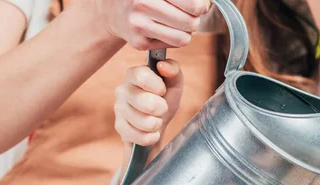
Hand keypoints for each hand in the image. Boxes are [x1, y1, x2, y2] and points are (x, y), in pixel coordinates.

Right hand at [97, 0, 211, 49]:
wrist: (114, 10)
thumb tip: (206, 5)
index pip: (192, 3)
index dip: (201, 6)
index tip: (199, 6)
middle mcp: (142, 3)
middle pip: (191, 22)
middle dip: (194, 20)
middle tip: (187, 15)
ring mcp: (139, 24)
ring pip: (183, 38)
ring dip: (186, 32)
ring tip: (178, 23)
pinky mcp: (139, 42)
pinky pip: (171, 45)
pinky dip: (173, 38)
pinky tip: (163, 29)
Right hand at [114, 59, 182, 150]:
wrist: (158, 125)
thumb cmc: (165, 100)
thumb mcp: (174, 84)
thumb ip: (173, 70)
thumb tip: (162, 65)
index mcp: (134, 75)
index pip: (140, 75)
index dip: (156, 86)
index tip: (163, 91)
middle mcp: (122, 90)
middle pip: (144, 102)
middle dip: (161, 109)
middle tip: (162, 109)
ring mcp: (119, 109)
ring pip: (144, 122)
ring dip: (157, 124)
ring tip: (156, 120)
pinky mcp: (119, 127)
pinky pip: (140, 136)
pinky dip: (151, 137)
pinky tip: (152, 132)